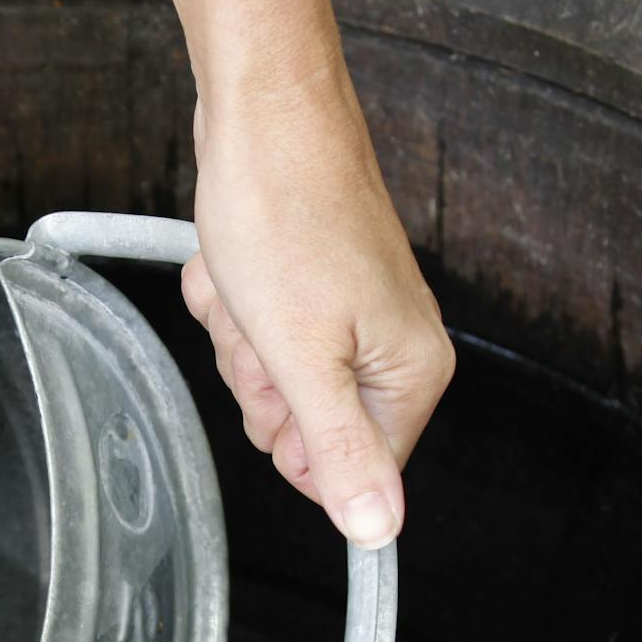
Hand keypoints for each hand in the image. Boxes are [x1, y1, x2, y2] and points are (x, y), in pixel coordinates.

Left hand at [182, 74, 454, 547]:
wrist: (261, 107)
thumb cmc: (283, 211)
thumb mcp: (301, 358)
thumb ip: (340, 453)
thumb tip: (379, 534)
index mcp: (411, 372)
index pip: (345, 471)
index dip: (292, 435)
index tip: (281, 375)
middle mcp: (391, 345)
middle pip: (298, 422)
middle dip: (256, 373)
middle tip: (263, 317)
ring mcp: (348, 311)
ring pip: (265, 372)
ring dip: (237, 330)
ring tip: (251, 276)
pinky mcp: (309, 282)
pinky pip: (252, 324)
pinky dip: (231, 295)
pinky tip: (239, 257)